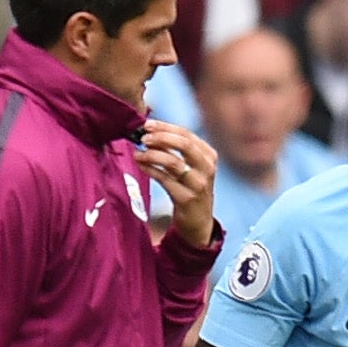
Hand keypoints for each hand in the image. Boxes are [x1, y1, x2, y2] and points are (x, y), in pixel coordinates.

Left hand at [137, 122, 217, 249]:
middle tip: (143, 137)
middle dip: (161, 138)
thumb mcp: (190, 167)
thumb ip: (175, 150)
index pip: (186, 134)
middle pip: (184, 145)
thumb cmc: (190, 189)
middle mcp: (207, 168)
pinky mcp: (186, 199)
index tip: (147, 125)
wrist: (198, 222)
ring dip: (152, 155)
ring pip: (173, 162)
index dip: (165, 127)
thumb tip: (149, 132)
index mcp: (209, 156)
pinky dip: (150, 169)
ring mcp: (198, 184)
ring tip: (138, 153)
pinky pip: (164, 179)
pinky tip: (140, 164)